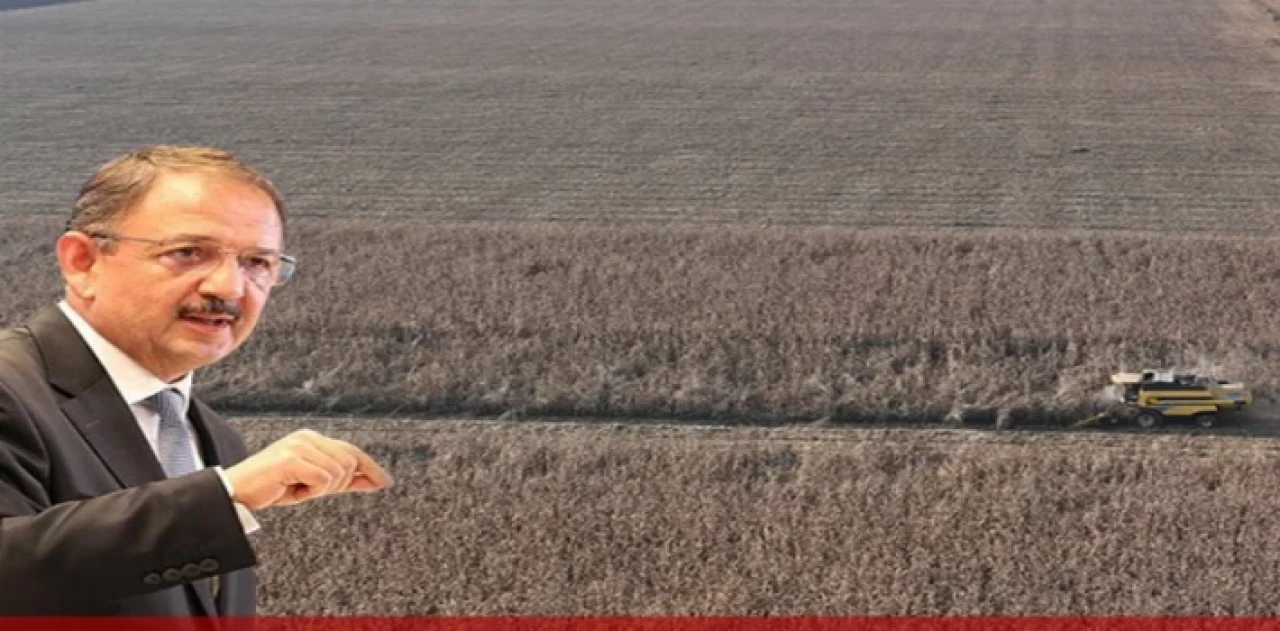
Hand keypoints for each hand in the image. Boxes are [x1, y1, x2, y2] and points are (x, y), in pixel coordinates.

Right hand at [223, 430, 392, 509]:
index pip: (352, 450)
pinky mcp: (291, 458)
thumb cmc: (273, 488)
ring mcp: (299, 446)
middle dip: (336, 485)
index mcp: (312, 439)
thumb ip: (342, 480)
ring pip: (338, 472)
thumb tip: (374, 481)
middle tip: (309, 490)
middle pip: (349, 463)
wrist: (237, 493)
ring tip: (298, 488)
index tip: (386, 482)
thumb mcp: (314, 484)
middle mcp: (307, 438)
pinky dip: (311, 491)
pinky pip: (322, 480)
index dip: (371, 467)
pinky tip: (292, 489)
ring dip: (320, 489)